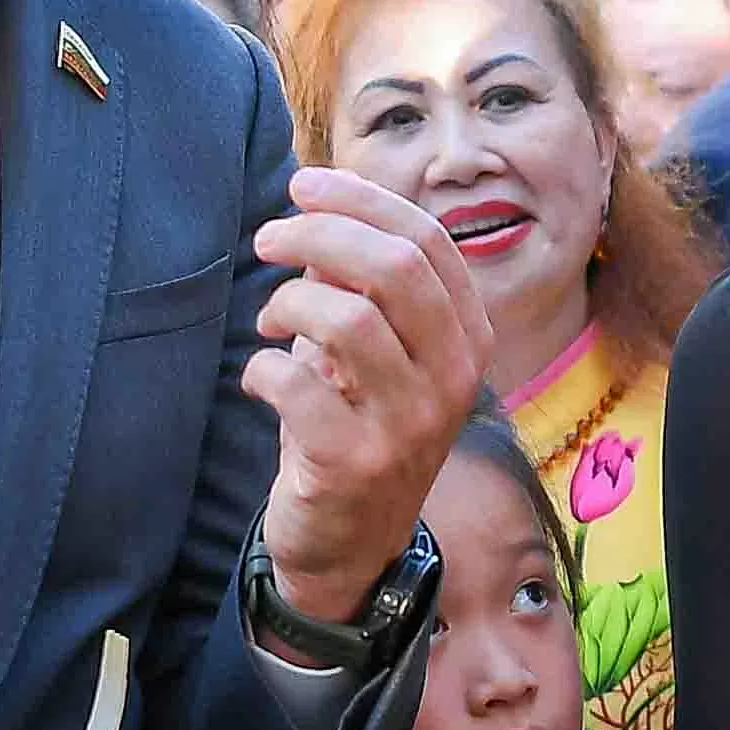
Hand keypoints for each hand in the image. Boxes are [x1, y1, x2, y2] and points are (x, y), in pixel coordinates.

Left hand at [249, 166, 496, 620]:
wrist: (350, 545)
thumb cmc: (357, 422)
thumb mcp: (377, 349)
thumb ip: (360, 279)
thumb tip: (322, 197)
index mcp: (468, 337)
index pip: (427, 240)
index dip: (360, 200)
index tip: (303, 185)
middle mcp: (452, 378)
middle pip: (394, 267)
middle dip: (319, 235)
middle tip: (268, 237)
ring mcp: (409, 424)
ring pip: (346, 319)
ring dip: (287, 304)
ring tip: (269, 319)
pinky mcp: (355, 464)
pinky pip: (296, 385)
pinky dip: (263, 370)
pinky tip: (261, 381)